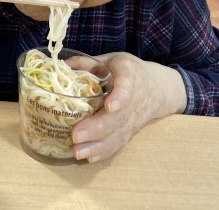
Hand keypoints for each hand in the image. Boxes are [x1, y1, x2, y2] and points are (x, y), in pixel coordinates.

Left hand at [66, 52, 186, 162]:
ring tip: (77, 151)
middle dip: (96, 128)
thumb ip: (87, 62)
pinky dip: (103, 152)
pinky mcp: (129, 131)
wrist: (158, 88)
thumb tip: (61, 66)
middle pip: (117, 118)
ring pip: (117, 135)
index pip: (127, 85)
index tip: (110, 106)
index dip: (120, 97)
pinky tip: (88, 157)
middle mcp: (133, 100)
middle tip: (76, 135)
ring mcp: (132, 119)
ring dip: (97, 145)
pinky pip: (117, 144)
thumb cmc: (129, 71)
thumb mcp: (112, 59)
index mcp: (129, 76)